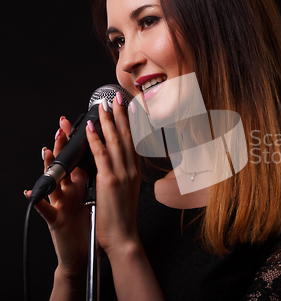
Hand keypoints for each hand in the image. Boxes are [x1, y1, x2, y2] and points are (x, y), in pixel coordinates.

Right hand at [27, 117, 89, 279]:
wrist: (85, 252)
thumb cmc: (91, 223)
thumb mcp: (95, 195)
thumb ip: (96, 176)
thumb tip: (105, 156)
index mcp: (80, 185)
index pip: (79, 158)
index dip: (81, 141)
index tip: (85, 122)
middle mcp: (68, 191)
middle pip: (64, 164)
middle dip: (62, 146)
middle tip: (63, 128)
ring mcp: (59, 204)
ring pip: (51, 182)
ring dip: (48, 167)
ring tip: (47, 152)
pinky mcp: (55, 220)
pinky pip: (44, 209)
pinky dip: (36, 201)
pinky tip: (30, 193)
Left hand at [86, 92, 140, 257]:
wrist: (123, 235)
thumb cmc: (121, 217)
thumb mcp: (126, 191)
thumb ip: (123, 175)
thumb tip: (117, 164)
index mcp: (134, 172)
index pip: (133, 141)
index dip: (130, 123)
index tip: (128, 108)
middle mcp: (131, 170)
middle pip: (126, 136)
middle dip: (121, 115)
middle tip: (117, 98)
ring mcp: (121, 174)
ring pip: (115, 141)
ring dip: (108, 121)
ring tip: (103, 106)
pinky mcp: (109, 180)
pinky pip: (101, 155)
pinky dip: (96, 139)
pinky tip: (92, 127)